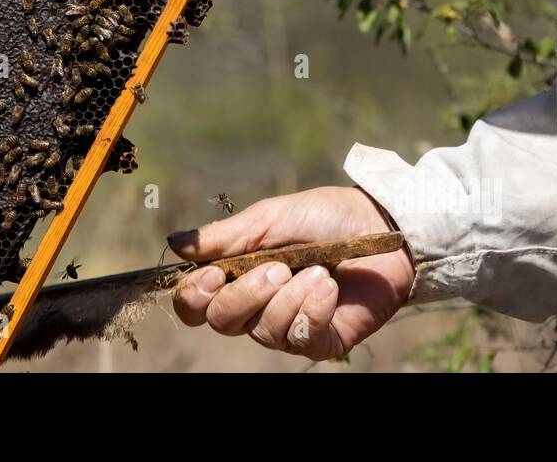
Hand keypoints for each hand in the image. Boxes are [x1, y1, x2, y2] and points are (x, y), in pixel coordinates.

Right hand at [170, 186, 413, 359]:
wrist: (382, 227)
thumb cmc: (325, 216)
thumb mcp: (272, 218)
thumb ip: (226, 236)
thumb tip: (174, 243)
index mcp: (236, 274)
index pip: (195, 303)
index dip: (195, 296)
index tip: (215, 275)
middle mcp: (256, 306)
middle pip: (221, 321)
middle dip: (246, 295)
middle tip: (277, 268)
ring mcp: (287, 325)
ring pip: (262, 331)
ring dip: (288, 298)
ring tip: (317, 271)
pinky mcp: (319, 339)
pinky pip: (299, 337)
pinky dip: (312, 309)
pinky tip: (329, 287)